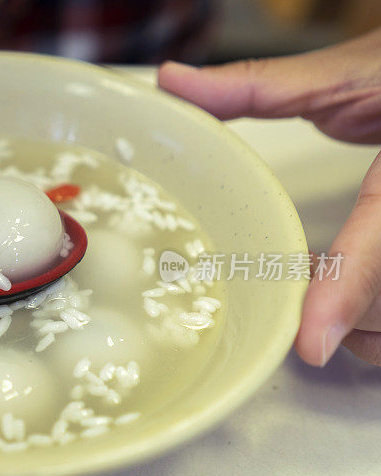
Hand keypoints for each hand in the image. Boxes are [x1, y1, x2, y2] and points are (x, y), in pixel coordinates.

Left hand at [157, 28, 380, 366]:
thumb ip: (259, 86)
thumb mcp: (347, 74)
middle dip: (338, 301)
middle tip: (309, 271)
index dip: (347, 293)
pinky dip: (378, 318)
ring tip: (339, 277)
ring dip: (364, 319)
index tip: (311, 344)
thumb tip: (173, 82)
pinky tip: (364, 287)